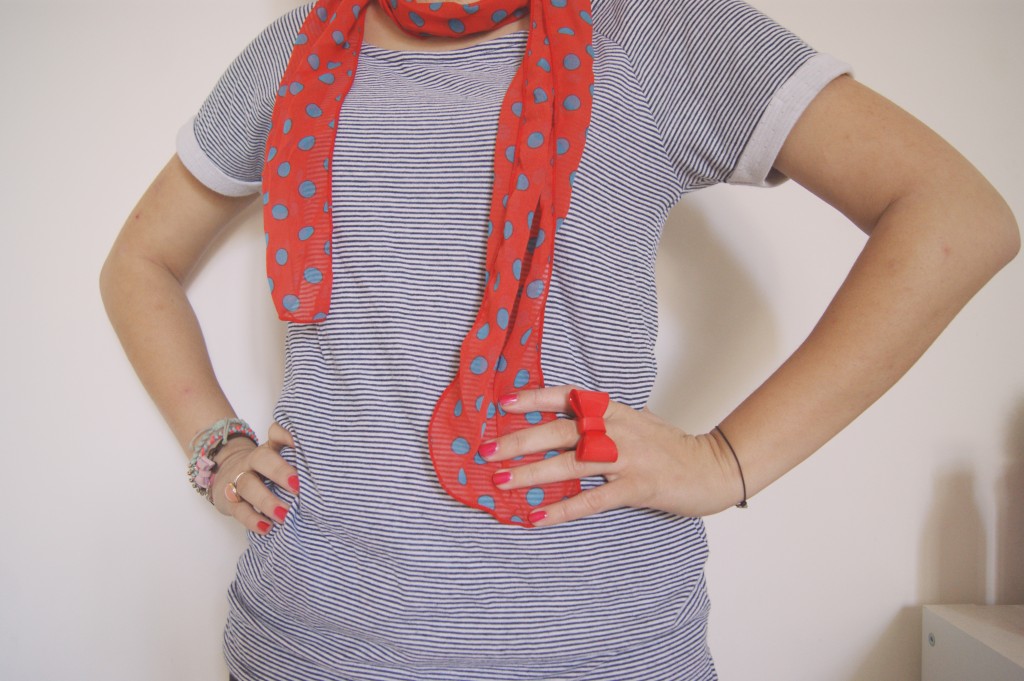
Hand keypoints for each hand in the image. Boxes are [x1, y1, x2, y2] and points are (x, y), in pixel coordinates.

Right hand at [210, 423, 299, 533]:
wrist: (226, 474)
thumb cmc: (263, 470)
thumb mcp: (278, 459)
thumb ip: (296, 461)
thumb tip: (327, 471)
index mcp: (269, 448)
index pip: (276, 434)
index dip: (287, 435)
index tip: (301, 445)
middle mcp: (252, 461)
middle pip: (262, 459)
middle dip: (280, 472)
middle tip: (297, 487)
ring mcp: (238, 479)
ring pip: (248, 486)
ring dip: (267, 501)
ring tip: (284, 514)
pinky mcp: (229, 501)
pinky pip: (239, 509)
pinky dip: (252, 519)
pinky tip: (266, 527)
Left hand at [488, 386, 742, 526]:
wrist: (713, 468)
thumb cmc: (668, 446)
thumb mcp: (634, 422)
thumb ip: (602, 420)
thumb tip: (564, 420)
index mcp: (613, 411)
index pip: (568, 397)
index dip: (534, 398)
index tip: (502, 402)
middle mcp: (616, 429)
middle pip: (559, 431)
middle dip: (518, 440)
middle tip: (485, 451)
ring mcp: (627, 458)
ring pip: (570, 464)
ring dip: (532, 474)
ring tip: (501, 482)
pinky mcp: (637, 488)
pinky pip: (592, 500)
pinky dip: (563, 509)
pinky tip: (538, 517)